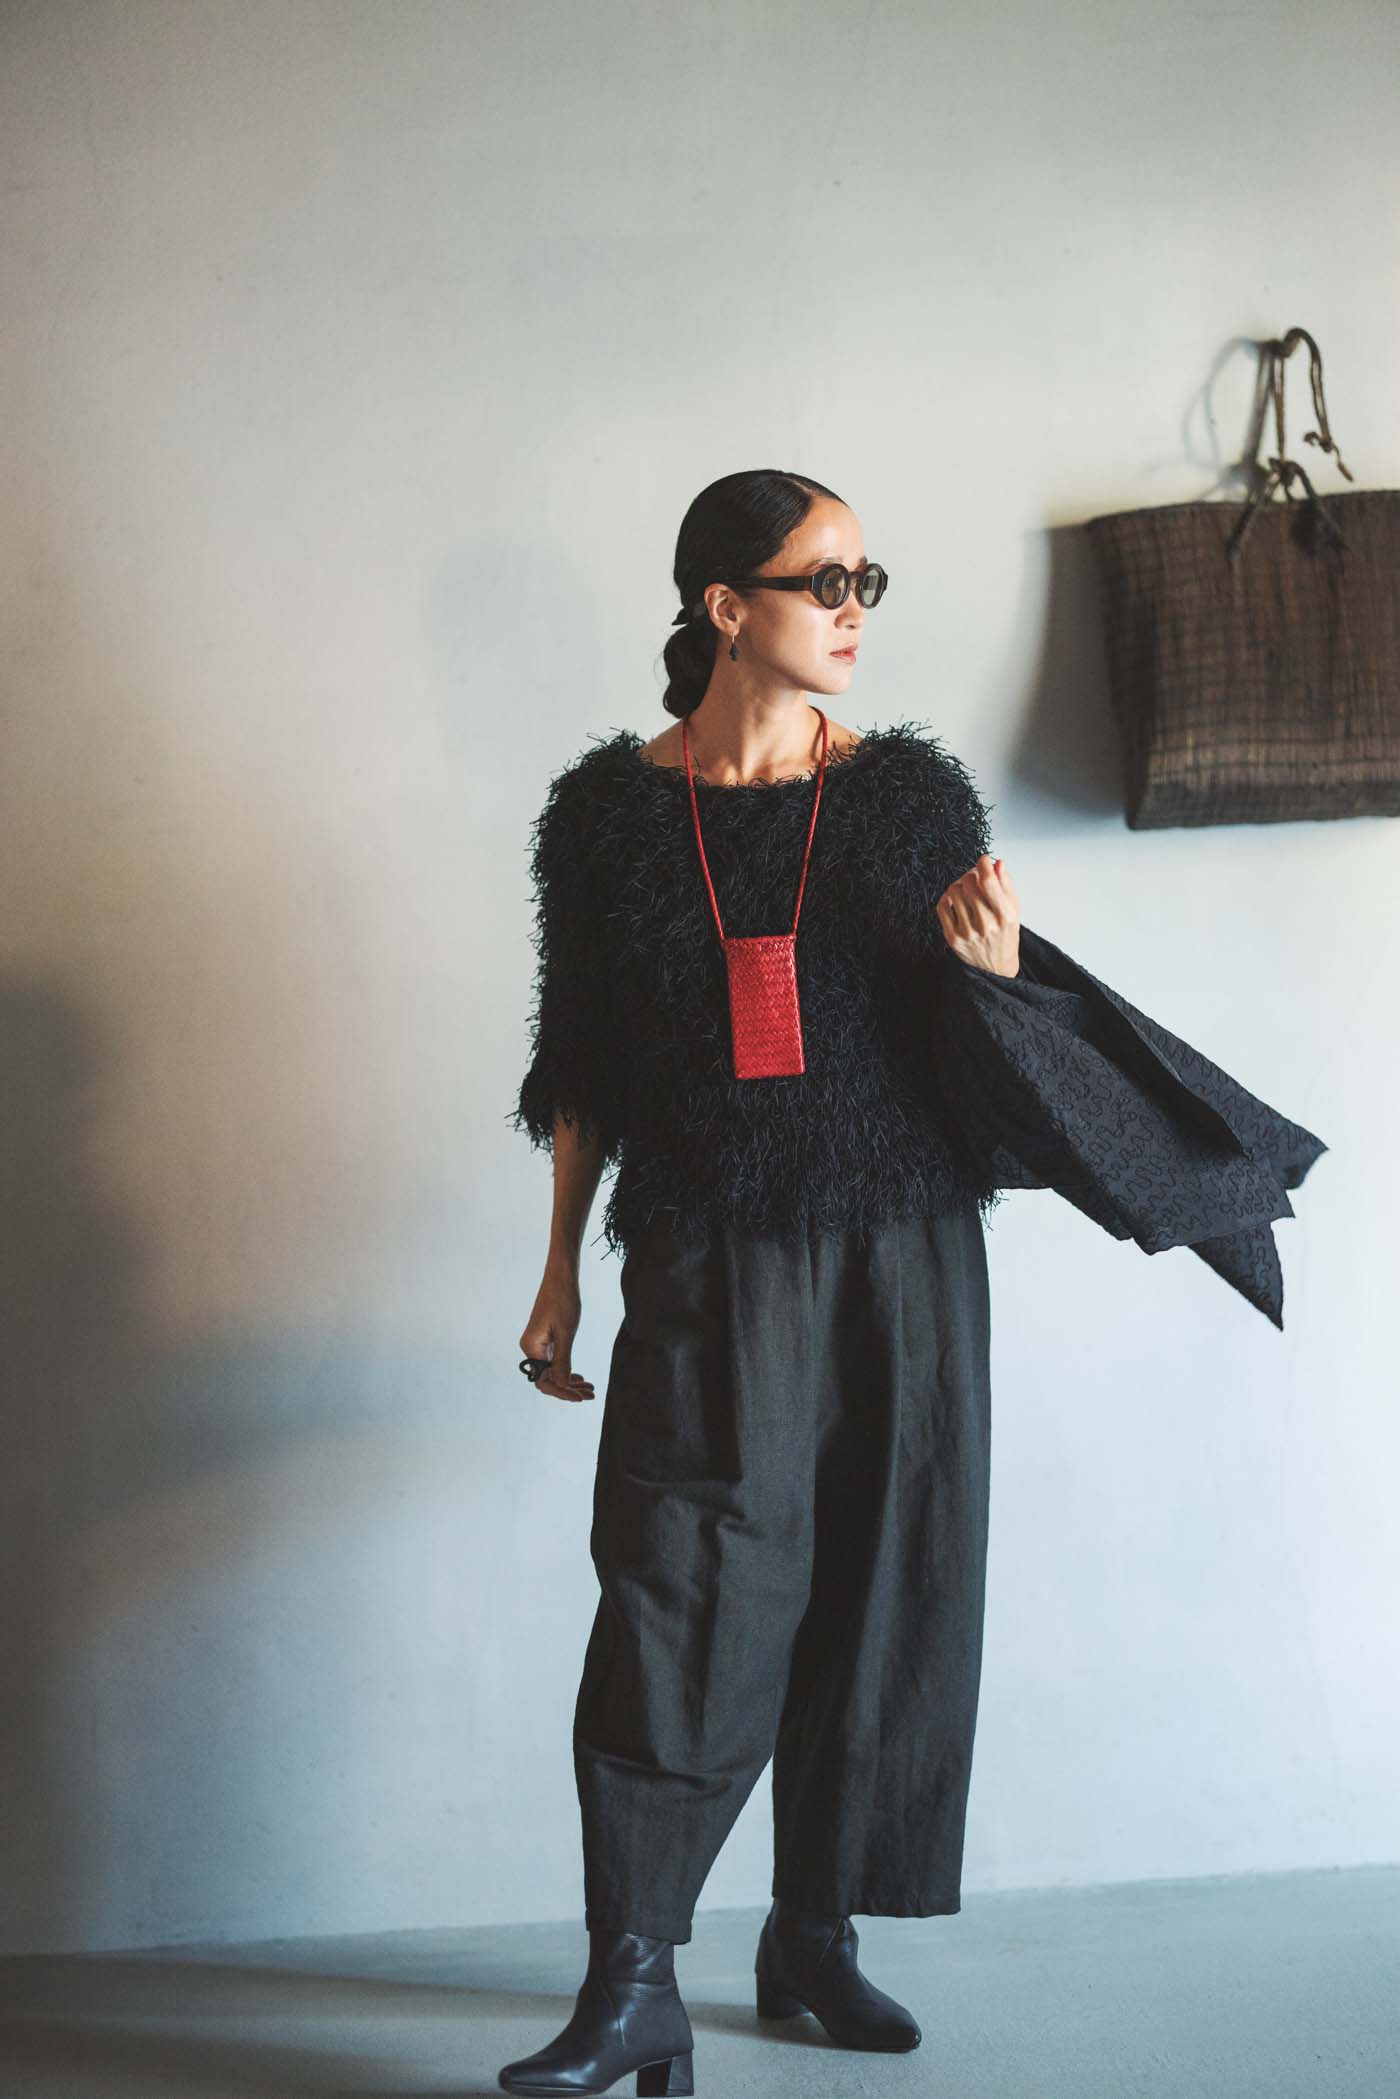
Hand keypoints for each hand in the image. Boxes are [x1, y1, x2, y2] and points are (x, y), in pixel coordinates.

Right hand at [519, 1274, 595, 1402]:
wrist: (560, 1277)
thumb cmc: (563, 1301)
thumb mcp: (566, 1333)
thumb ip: (563, 1361)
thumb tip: (562, 1385)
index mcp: (532, 1348)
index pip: (544, 1381)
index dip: (562, 1392)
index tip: (580, 1398)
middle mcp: (531, 1348)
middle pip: (548, 1378)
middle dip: (569, 1389)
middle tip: (590, 1395)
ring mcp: (537, 1343)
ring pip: (552, 1370)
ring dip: (570, 1381)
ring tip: (589, 1388)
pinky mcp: (545, 1339)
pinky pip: (554, 1360)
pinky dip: (567, 1369)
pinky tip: (579, 1376)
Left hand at [936, 855, 1020, 977]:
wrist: (995, 967)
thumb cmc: (1005, 935)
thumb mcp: (1014, 910)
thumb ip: (1006, 885)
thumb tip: (997, 863)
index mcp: (1005, 916)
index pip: (989, 882)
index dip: (984, 864)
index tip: (984, 859)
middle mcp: (985, 925)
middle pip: (969, 884)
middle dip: (972, 874)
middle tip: (975, 876)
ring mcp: (967, 932)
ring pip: (954, 892)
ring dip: (960, 884)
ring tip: (966, 888)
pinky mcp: (952, 938)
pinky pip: (942, 906)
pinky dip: (947, 897)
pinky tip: (955, 899)